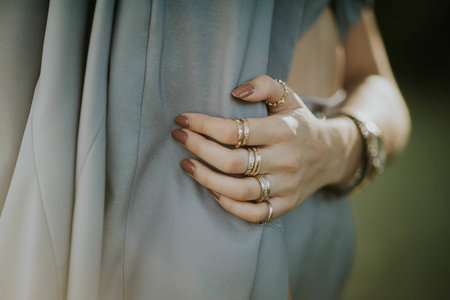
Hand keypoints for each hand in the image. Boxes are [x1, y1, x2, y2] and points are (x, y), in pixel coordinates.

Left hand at [171, 75, 359, 222]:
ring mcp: (286, 186)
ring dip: (206, 179)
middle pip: (232, 162)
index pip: (235, 130)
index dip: (203, 125)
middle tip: (178, 138)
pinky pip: (254, 213)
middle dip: (198, 149)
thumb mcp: (288, 96)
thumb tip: (235, 91)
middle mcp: (286, 160)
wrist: (330, 155)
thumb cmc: (298, 123)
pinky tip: (211, 190)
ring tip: (185, 165)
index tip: (182, 119)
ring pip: (239, 191)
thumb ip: (264, 85)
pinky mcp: (285, 205)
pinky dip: (228, 206)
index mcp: (283, 131)